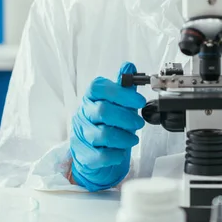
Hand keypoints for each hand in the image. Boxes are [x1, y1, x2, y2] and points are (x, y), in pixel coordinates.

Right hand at [70, 62, 145, 191]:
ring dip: (124, 137)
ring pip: (103, 134)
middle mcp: (83, 113)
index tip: (140, 101)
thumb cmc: (108, 124)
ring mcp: (81, 134)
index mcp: (92, 97)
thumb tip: (129, 66)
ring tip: (132, 139)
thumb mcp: (117, 103)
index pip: (100, 88)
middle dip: (126, 118)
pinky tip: (121, 152)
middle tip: (139, 123)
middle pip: (103, 111)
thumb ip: (123, 87)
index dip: (121, 93)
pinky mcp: (83, 154)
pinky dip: (115, 154)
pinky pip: (100, 155)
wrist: (93, 152)